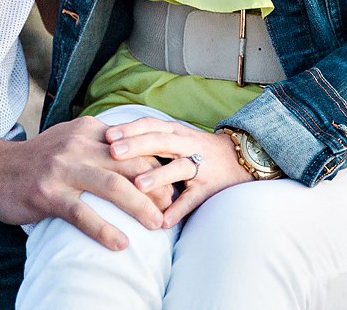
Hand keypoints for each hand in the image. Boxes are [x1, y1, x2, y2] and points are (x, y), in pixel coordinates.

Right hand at [0, 117, 164, 249]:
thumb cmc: (33, 162)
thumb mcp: (67, 142)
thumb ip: (97, 145)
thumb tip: (136, 162)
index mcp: (86, 130)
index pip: (131, 146)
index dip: (156, 165)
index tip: (174, 183)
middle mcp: (76, 145)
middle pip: (129, 163)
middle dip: (156, 185)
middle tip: (174, 206)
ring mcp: (61, 169)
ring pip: (112, 185)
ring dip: (140, 206)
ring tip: (158, 224)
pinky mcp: (47, 193)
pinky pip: (82, 213)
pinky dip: (104, 229)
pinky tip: (121, 244)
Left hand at [105, 117, 254, 226]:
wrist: (240, 157)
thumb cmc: (196, 148)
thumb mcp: (175, 136)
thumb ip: (149, 137)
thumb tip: (108, 139)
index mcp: (176, 131)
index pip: (150, 125)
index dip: (129, 129)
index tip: (107, 134)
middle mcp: (187, 145)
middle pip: (160, 141)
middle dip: (136, 146)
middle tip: (113, 153)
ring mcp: (200, 166)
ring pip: (179, 168)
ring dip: (159, 176)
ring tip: (138, 186)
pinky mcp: (210, 187)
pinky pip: (194, 198)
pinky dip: (180, 210)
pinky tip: (165, 221)